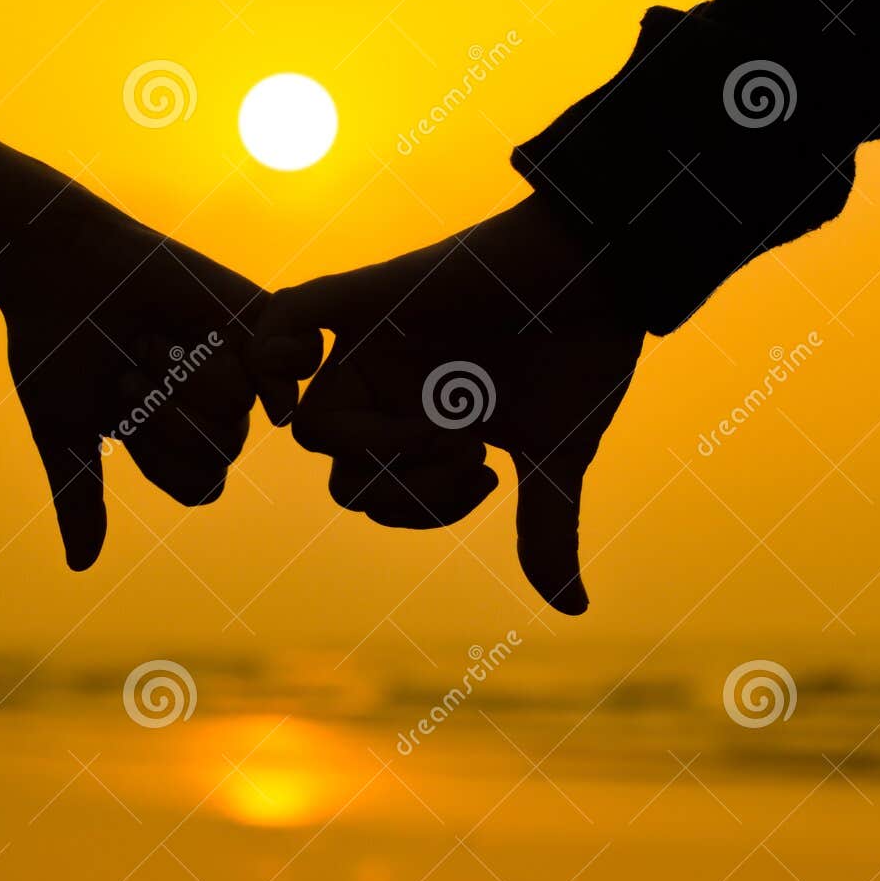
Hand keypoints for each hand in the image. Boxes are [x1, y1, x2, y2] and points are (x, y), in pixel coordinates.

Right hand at [0, 174, 319, 569]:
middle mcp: (213, 409)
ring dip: (181, 373)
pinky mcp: (255, 317)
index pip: (199, 486)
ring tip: (155, 336)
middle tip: (129, 365)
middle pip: (222, 451)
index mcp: (175, 440)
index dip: (159, 457)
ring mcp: (238, 364)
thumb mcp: (64, 432)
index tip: (115, 416)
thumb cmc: (55, 348)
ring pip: (240, 410)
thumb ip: (81, 498)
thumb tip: (81, 568)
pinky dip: (279, 358)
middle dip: (163, 411)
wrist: (60, 263)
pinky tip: (237, 344)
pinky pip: (294, 360)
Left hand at [259, 193, 644, 613]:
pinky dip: (272, 353)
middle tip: (473, 450)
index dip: (421, 510)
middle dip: (405, 486)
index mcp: (418, 427)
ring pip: (312, 426)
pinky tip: (308, 369)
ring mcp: (369, 346)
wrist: (607, 270)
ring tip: (451, 426)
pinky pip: (283, 320)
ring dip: (380, 445)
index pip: (373, 499)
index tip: (489, 471)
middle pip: (338, 474)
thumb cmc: (584, 355)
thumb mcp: (558, 457)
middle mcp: (384, 390)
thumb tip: (574, 610)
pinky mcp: (367, 296)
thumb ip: (545, 529)